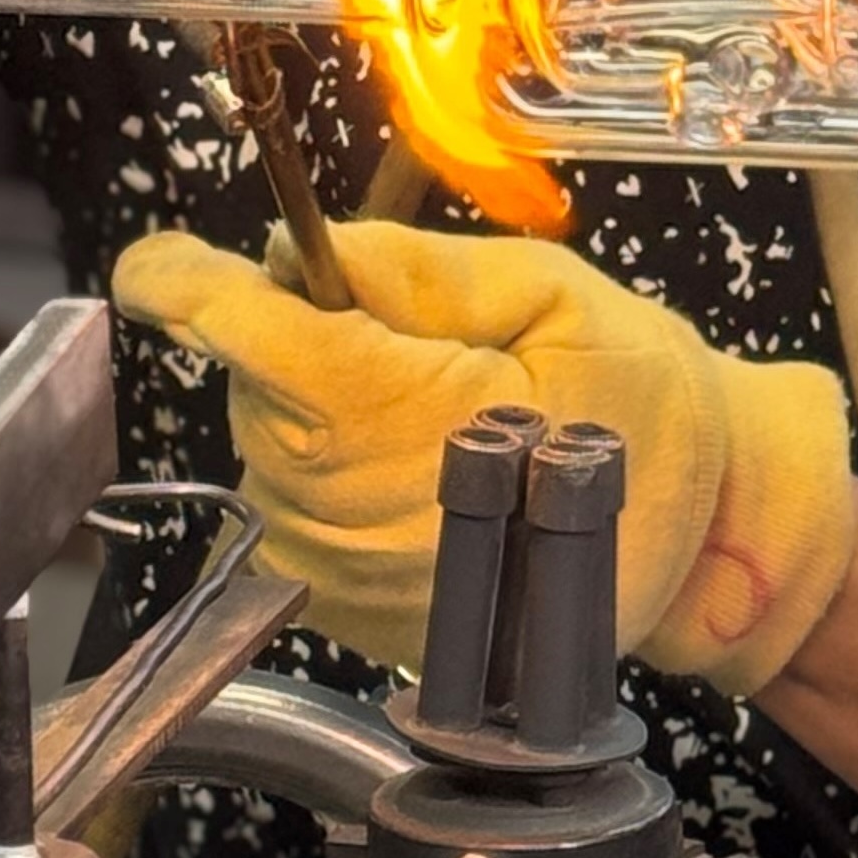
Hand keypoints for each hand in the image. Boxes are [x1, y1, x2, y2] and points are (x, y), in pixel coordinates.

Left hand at [111, 220, 853, 694]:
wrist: (701, 543)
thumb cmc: (640, 409)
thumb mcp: (550, 296)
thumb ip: (414, 270)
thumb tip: (303, 247)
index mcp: (406, 419)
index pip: (255, 342)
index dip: (192, 291)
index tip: (157, 262)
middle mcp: (358, 513)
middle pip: (256, 387)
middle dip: (296, 336)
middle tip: (410, 332)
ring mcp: (348, 576)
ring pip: (269, 449)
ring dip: (317, 406)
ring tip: (436, 405)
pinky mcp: (349, 610)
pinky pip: (294, 510)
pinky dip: (333, 468)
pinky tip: (420, 459)